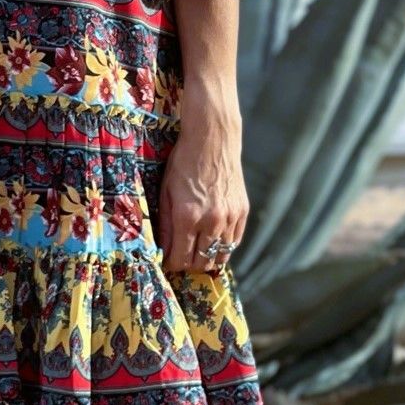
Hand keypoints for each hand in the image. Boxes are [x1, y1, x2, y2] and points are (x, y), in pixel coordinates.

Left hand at [156, 111, 247, 274]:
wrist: (212, 140)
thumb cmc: (183, 164)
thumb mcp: (166, 192)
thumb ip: (165, 224)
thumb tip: (162, 250)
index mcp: (187, 216)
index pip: (180, 259)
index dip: (172, 264)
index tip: (167, 260)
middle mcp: (211, 221)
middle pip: (201, 263)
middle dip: (188, 264)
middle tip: (181, 257)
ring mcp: (229, 218)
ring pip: (220, 257)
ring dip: (207, 259)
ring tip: (197, 251)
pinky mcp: (242, 212)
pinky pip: (234, 243)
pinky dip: (223, 247)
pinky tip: (212, 241)